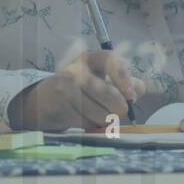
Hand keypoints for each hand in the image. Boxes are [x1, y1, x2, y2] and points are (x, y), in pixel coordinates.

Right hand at [7, 50, 145, 131]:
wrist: (45, 100)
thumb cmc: (81, 88)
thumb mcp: (101, 78)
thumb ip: (126, 82)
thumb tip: (138, 91)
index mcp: (90, 58)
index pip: (110, 59)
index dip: (124, 76)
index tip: (131, 95)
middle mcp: (76, 70)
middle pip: (110, 94)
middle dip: (120, 108)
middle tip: (120, 111)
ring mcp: (66, 89)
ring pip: (102, 114)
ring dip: (106, 119)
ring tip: (97, 112)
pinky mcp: (60, 108)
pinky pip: (89, 124)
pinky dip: (92, 126)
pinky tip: (83, 118)